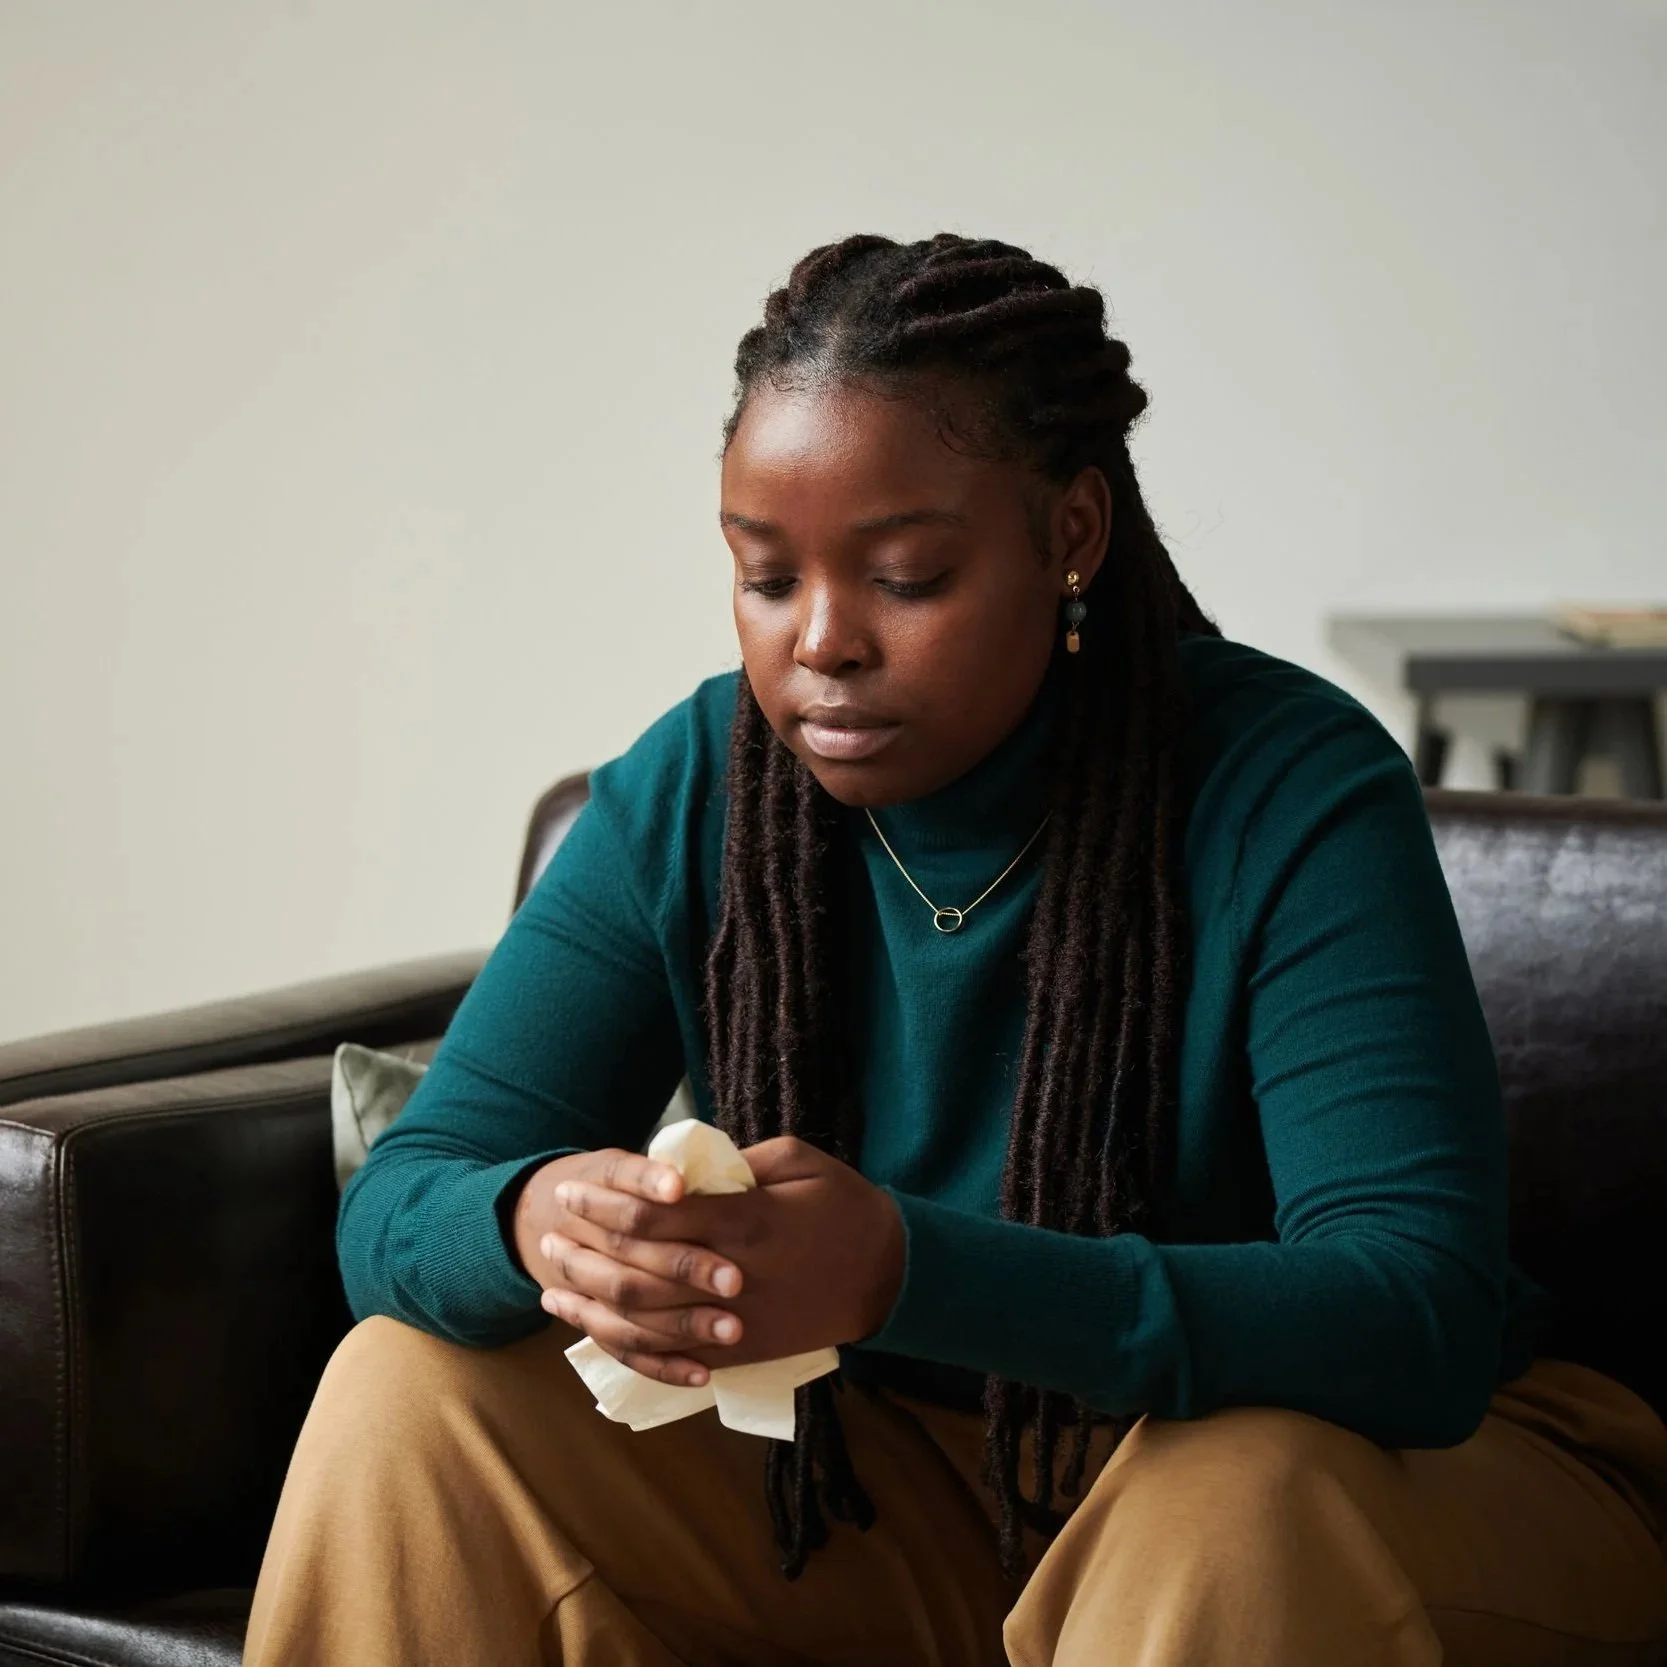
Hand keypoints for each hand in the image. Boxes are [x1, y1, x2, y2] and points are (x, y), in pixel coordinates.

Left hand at [548, 1136, 905, 1379]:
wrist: (890, 1277)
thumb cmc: (844, 1207)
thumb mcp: (799, 1160)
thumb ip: (739, 1162)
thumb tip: (687, 1166)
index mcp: (747, 1221)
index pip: (658, 1213)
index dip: (608, 1200)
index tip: (573, 1188)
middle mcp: (734, 1276)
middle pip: (642, 1266)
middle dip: (589, 1247)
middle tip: (549, 1231)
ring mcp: (737, 1322)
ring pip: (648, 1320)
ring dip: (593, 1302)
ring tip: (552, 1285)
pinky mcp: (743, 1354)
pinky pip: (674, 1357)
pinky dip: (629, 1346)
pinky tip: (596, 1332)